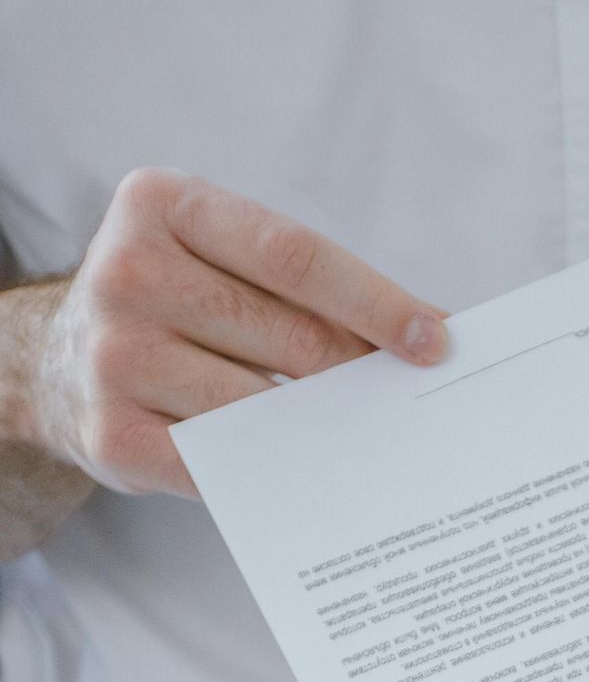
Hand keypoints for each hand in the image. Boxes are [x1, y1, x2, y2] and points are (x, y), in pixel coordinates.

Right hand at [13, 169, 446, 494]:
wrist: (59, 365)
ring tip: (374, 439)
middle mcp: (129, 273)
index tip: (435, 338)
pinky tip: (321, 475)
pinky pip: (226, 465)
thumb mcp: (218, 259)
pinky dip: (281, 472)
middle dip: (362, 373)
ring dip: (330, 428)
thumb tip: (426, 329)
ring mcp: (116, 357)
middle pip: (289, 336)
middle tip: (418, 403)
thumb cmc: (173, 307)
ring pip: (263, 406)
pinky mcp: (115, 434)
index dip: (374, 301)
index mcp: (163, 205)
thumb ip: (301, 283)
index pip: (294, 255)